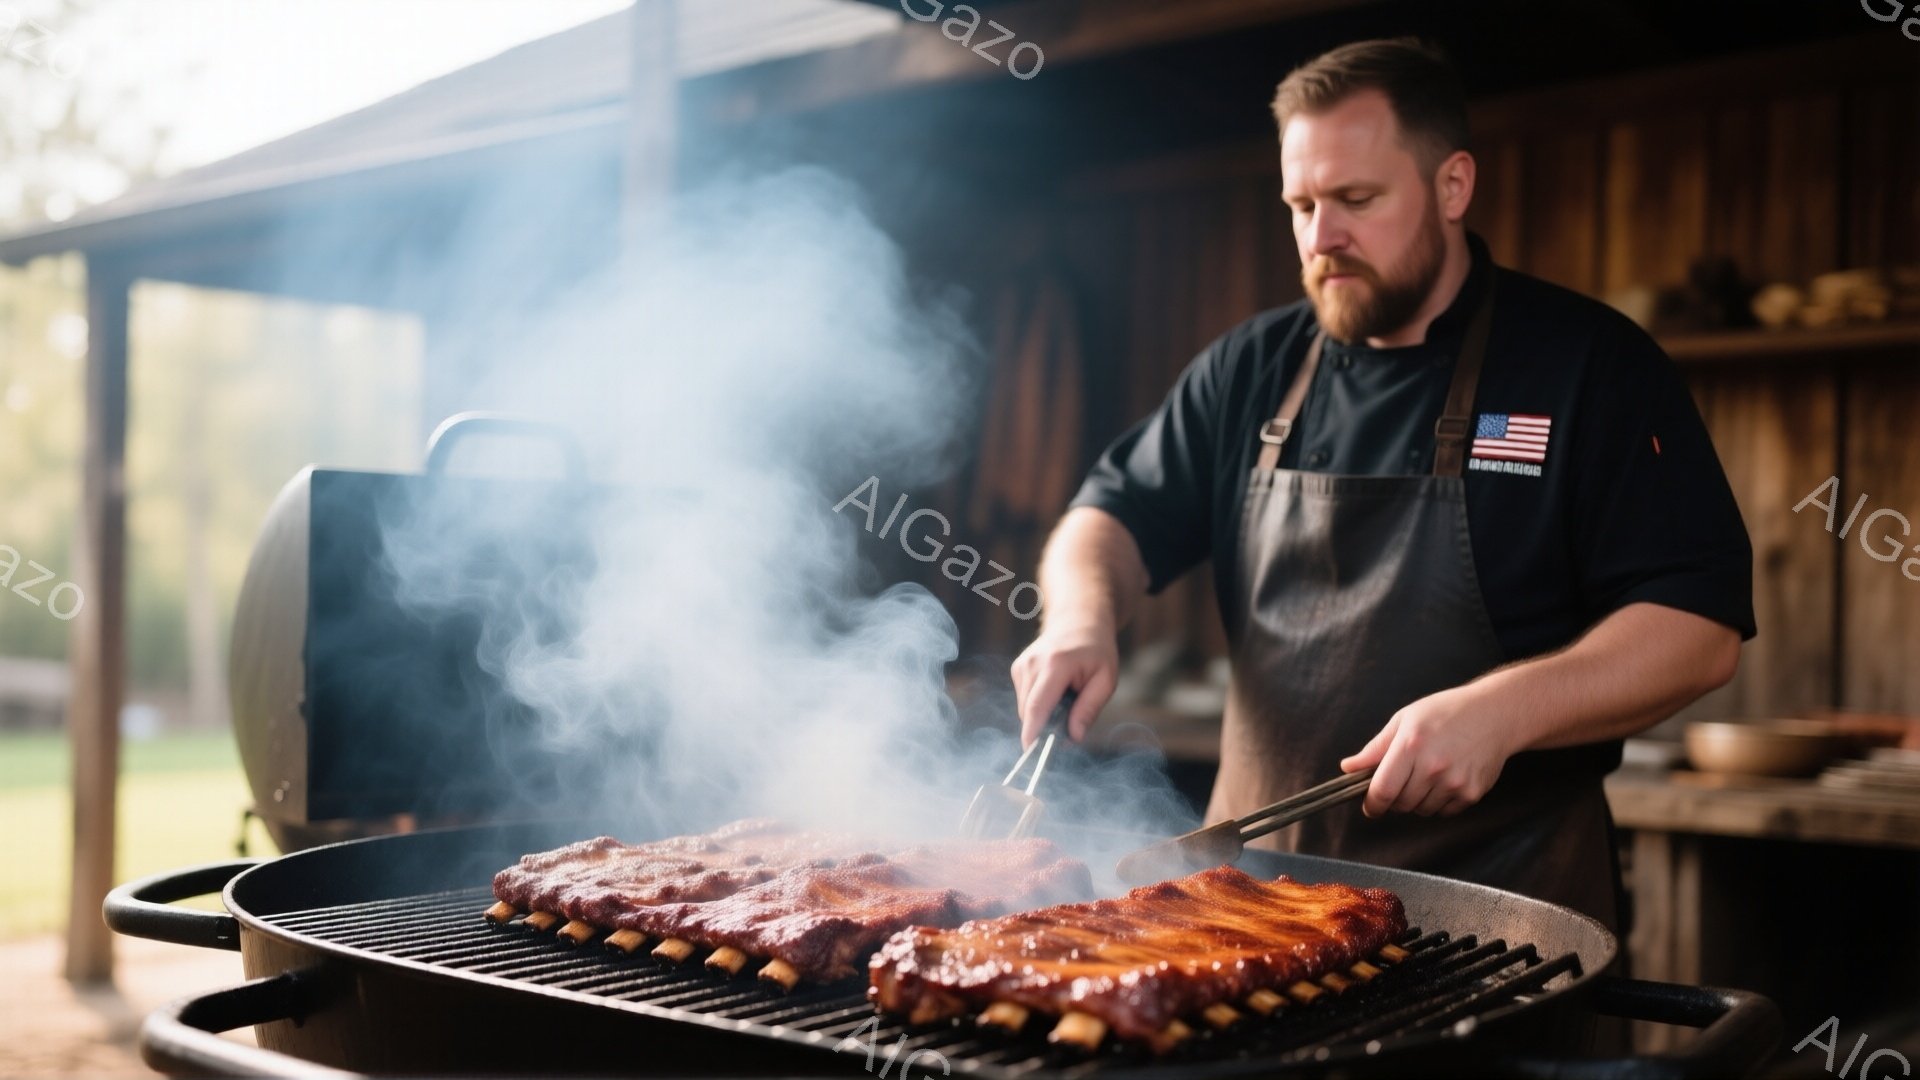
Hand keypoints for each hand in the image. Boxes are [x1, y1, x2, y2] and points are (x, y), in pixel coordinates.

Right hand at [1010, 622, 1116, 744]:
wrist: (1078, 620)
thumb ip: (1089, 709)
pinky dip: (1039, 705)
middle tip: (1071, 725)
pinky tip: (1056, 692)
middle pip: (1030, 711)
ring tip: (1066, 698)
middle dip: (1046, 727)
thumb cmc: (1096, 650)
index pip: (1037, 705)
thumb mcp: (1105, 679)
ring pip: (1025, 708)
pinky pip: (1025, 700)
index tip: (1031, 752)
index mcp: (1055, 665)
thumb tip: (1073, 737)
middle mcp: (1032, 664)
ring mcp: (1022, 665)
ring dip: (1043, 715)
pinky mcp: (1017, 669)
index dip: (1032, 732)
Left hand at [1339, 684, 1515, 816]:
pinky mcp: (1472, 793)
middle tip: (1404, 779)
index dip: (1372, 804)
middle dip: (1395, 798)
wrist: (1495, 714)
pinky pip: (1444, 812)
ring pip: (1422, 810)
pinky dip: (1440, 802)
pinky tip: (1446, 779)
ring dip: (1418, 800)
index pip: (1382, 790)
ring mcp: (1454, 782)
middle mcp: (1433, 767)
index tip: (1370, 806)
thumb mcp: (1405, 720)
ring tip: (1428, 774)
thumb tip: (1348, 768)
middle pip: (1401, 804)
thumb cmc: (1446, 712)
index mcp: (1411, 745)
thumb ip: (1375, 748)